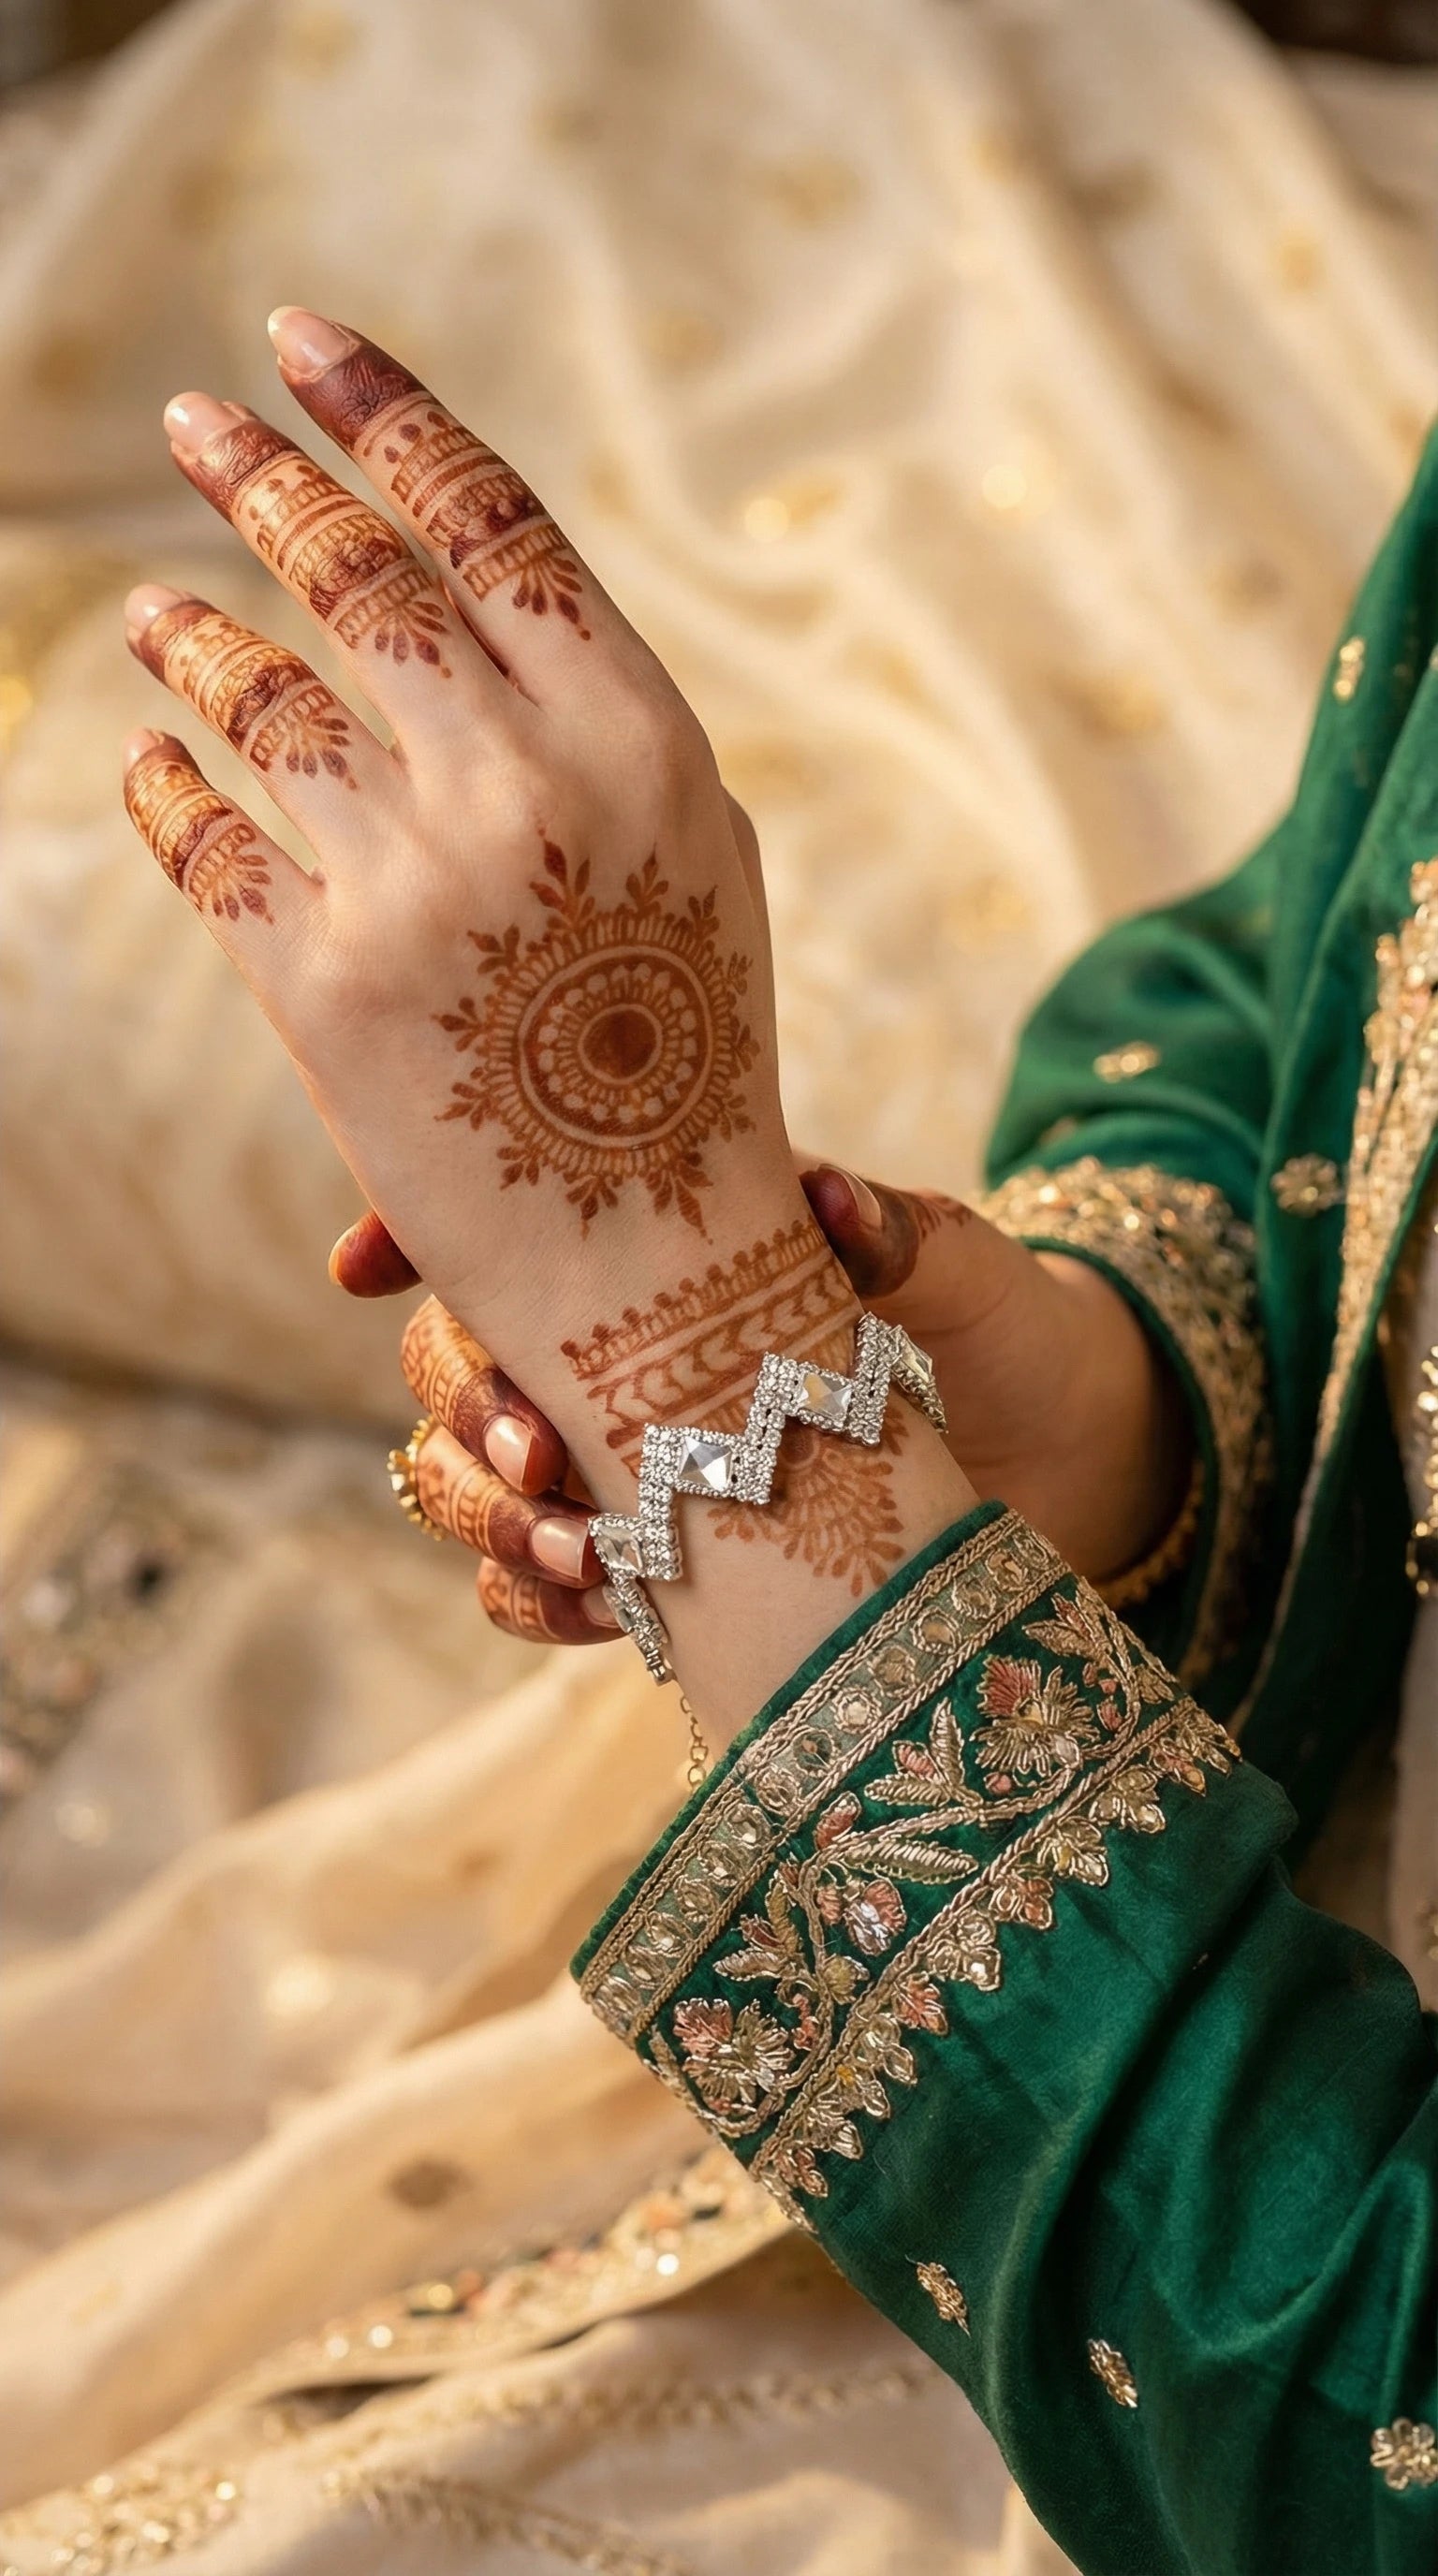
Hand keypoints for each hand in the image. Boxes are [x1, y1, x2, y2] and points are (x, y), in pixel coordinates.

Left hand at [122, 309, 793, 1490]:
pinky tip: (149, 755)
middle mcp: (525, 788)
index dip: (391, 413)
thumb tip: (481, 594)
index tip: (303, 338)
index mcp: (639, 739)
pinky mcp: (318, 983)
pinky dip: (161, 782)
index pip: (494, 524)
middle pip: (361, 580)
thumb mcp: (694, 855)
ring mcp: (413, 884)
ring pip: (259, 696)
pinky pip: (202, 838)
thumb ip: (600, 721)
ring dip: (191, 636)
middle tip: (198, 424)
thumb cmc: (687, 1051)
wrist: (657, 1258)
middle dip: (264, 479)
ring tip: (150, 612)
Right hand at [355, 1160, 1190, 1646]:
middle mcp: (626, 1355)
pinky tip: (605, 1608)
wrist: (1092, 1468)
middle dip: (464, 1407)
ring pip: (468, 1486)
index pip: (512, 1227)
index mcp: (677, 1251)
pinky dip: (540, 1604)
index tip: (364, 1265)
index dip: (413, 1237)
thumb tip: (830, 1201)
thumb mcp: (972, 1275)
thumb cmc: (1023, 1337)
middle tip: (538, 1449)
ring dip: (491, 1519)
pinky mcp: (662, 1569)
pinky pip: (534, 1592)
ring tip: (587, 1551)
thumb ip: (900, 1237)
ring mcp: (632, 1468)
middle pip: (454, 1365)